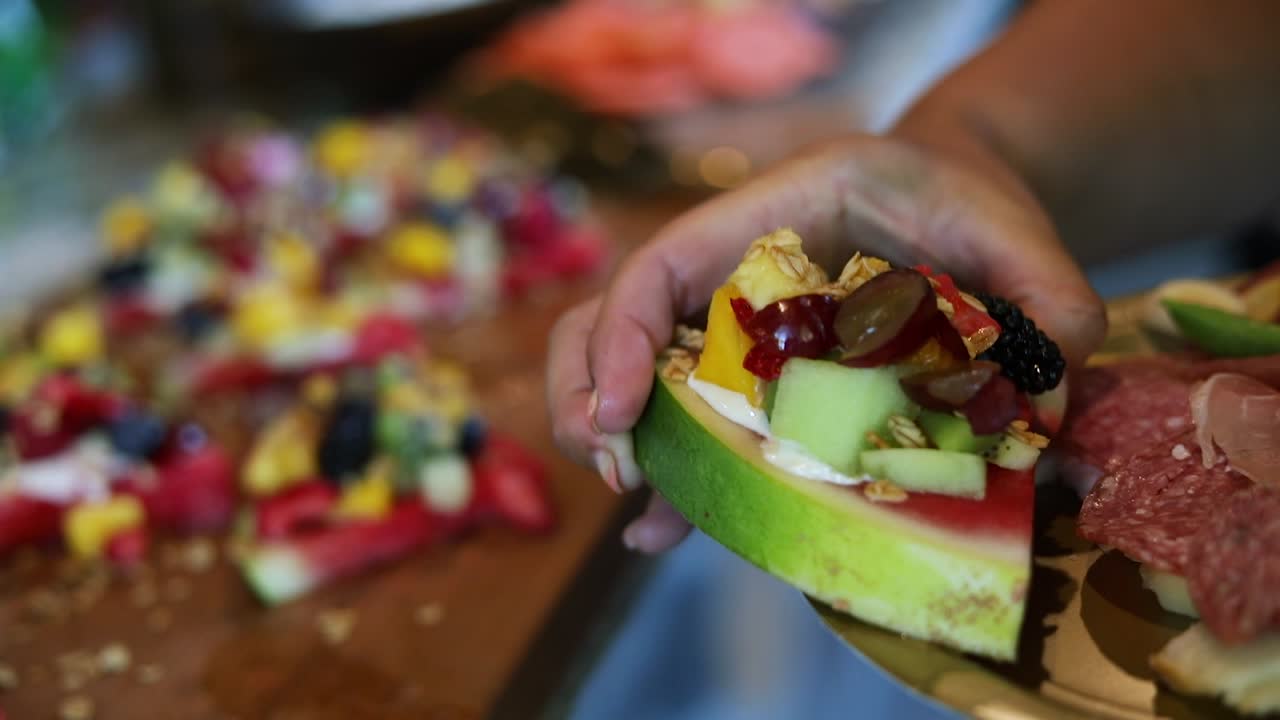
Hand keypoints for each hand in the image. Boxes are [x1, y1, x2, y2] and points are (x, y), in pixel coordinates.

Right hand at [547, 132, 1106, 553]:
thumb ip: (1044, 295)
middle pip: (610, 320)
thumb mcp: (1007, 227)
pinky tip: (659, 530)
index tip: (620, 411)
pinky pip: (686, 420)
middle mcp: (726, 273)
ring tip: (638, 506)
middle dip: (590, 394)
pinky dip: (668, 474)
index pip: (662, 264)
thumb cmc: (964, 203)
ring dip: (613, 440)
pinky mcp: (748, 376)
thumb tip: (1050, 401)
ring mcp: (728, 327)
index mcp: (766, 217)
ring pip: (628, 372)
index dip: (622, 335)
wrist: (949, 206)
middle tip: (617, 468)